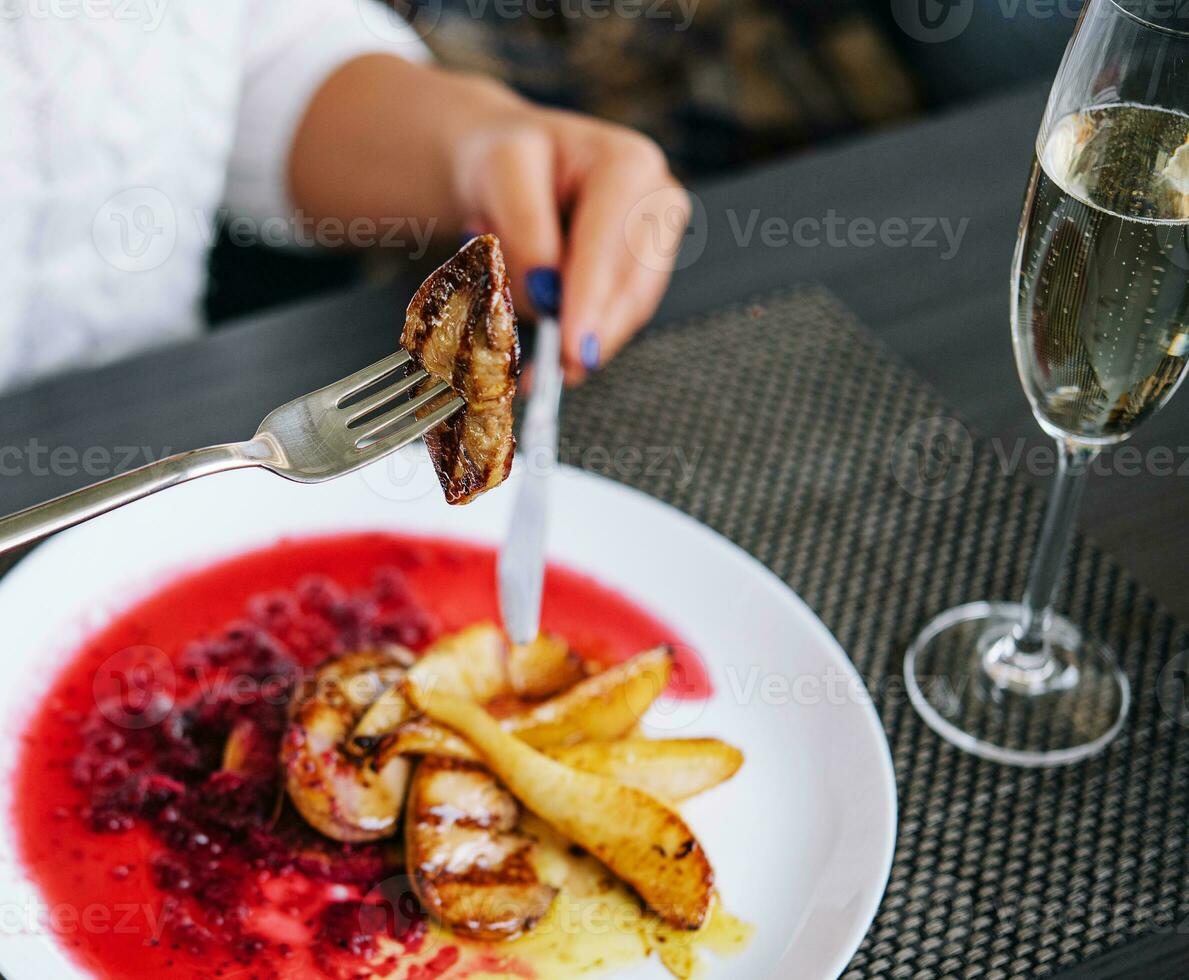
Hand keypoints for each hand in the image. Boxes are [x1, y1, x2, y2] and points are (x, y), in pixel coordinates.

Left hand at [450, 105, 690, 382]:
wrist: (515, 164)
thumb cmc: (508, 161)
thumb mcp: (499, 172)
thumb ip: (525, 228)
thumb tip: (546, 290)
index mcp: (627, 164)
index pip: (610, 242)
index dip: (591, 299)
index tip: (569, 347)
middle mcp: (657, 200)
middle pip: (633, 283)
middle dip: (593, 331)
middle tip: (556, 372)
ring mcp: (659, 239)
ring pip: (631, 308)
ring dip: (587, 336)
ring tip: (542, 358)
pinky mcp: (647, 272)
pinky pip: (621, 316)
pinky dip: (586, 335)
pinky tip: (554, 346)